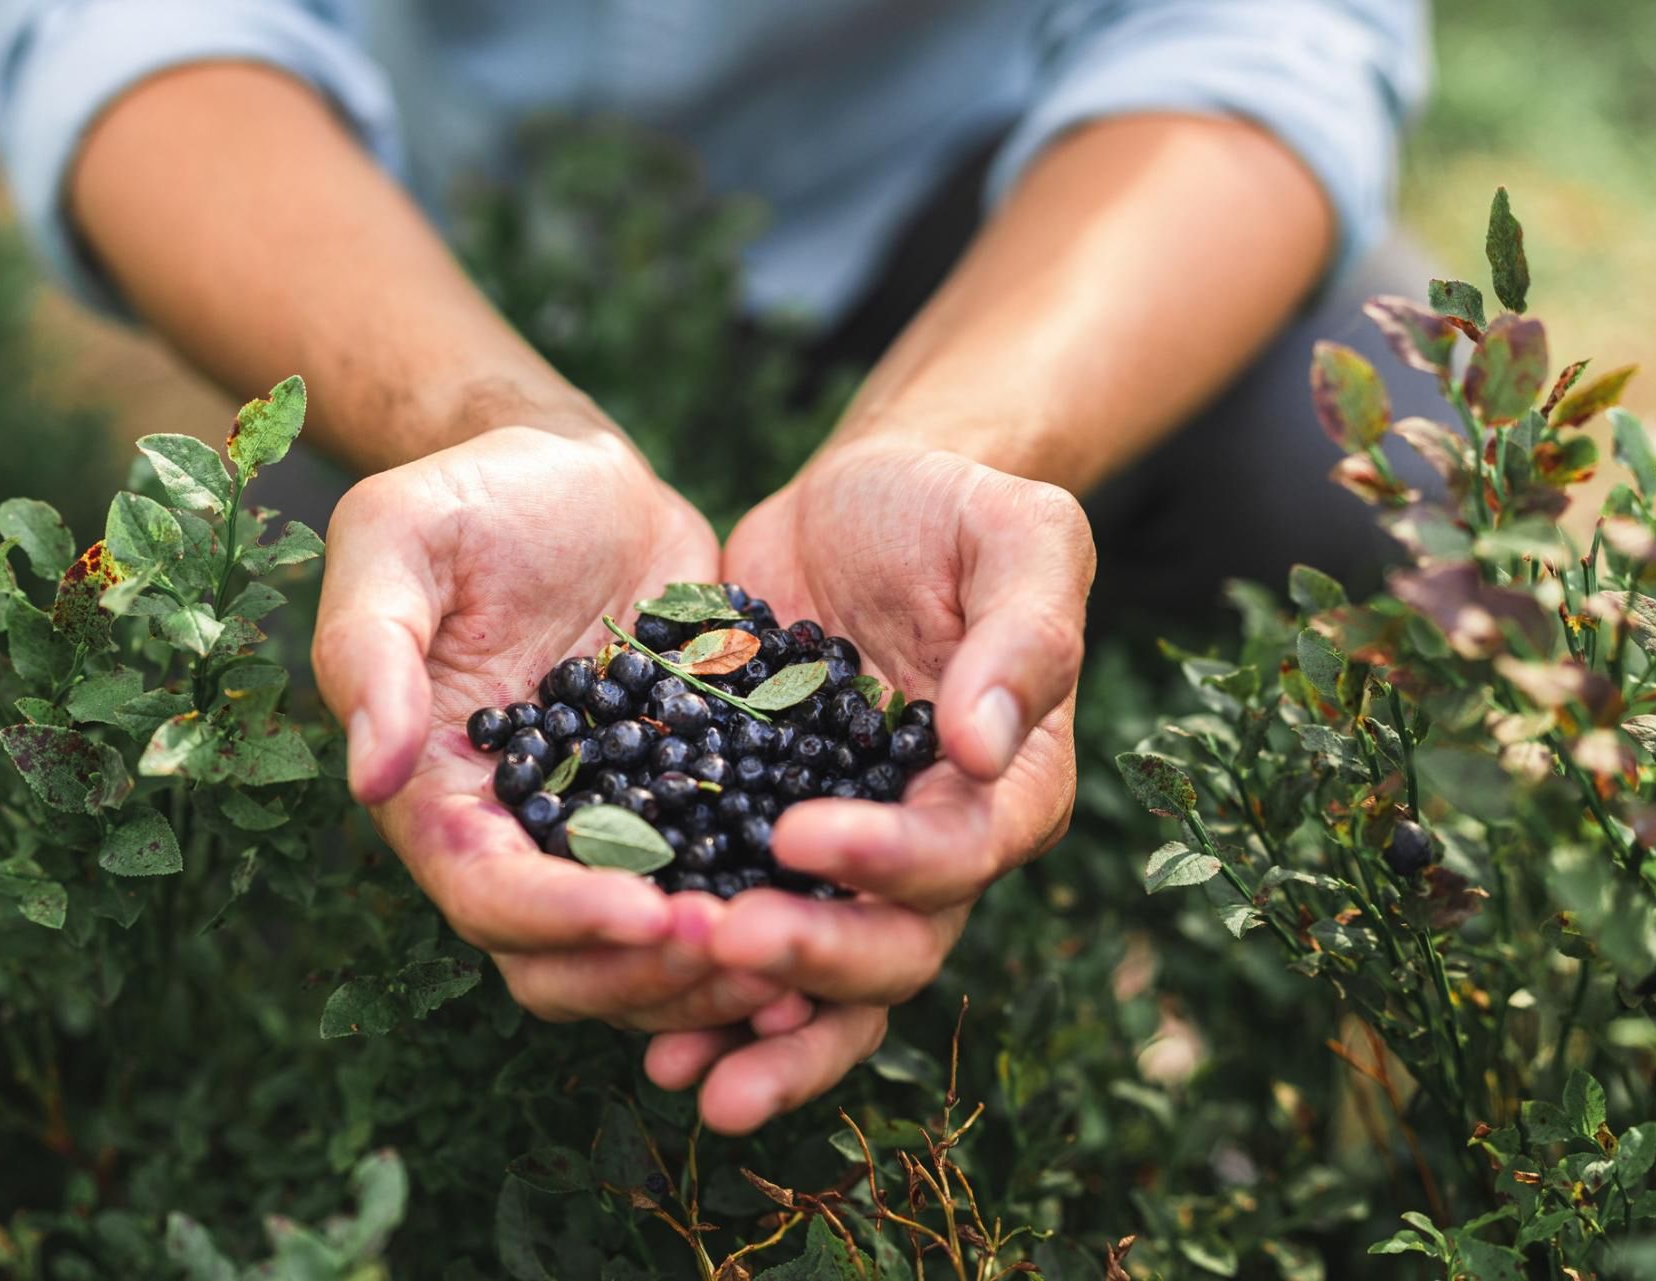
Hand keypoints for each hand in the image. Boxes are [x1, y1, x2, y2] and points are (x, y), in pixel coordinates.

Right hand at [313, 425, 811, 1032]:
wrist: (576, 473)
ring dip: (716, 972)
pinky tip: (840, 907)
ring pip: (650, 952)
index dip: (562, 917)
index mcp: (443, 797)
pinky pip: (726, 886)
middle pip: (567, 963)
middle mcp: (524, 839)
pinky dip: (769, 911)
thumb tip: (373, 777)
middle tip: (736, 941)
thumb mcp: (396, 541)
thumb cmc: (469, 498)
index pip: (489, 895)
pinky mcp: (690, 804)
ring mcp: (613, 830)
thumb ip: (371, 653)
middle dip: (646, 971)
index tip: (647, 911)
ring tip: (795, 945)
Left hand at [647, 442, 1093, 1131]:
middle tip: (723, 943)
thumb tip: (980, 743)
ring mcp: (843, 857)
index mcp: (1009, 786)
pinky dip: (696, 992)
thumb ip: (1022, 634)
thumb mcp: (1017, 536)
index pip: (961, 852)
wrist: (861, 503)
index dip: (888, 861)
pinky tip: (633, 1025)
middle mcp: (932, 846)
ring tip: (678, 1070)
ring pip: (818, 984)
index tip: (799, 832)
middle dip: (811, 959)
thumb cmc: (954, 512)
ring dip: (753, 1032)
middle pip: (891, 948)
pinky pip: (738, 933)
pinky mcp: (757, 840)